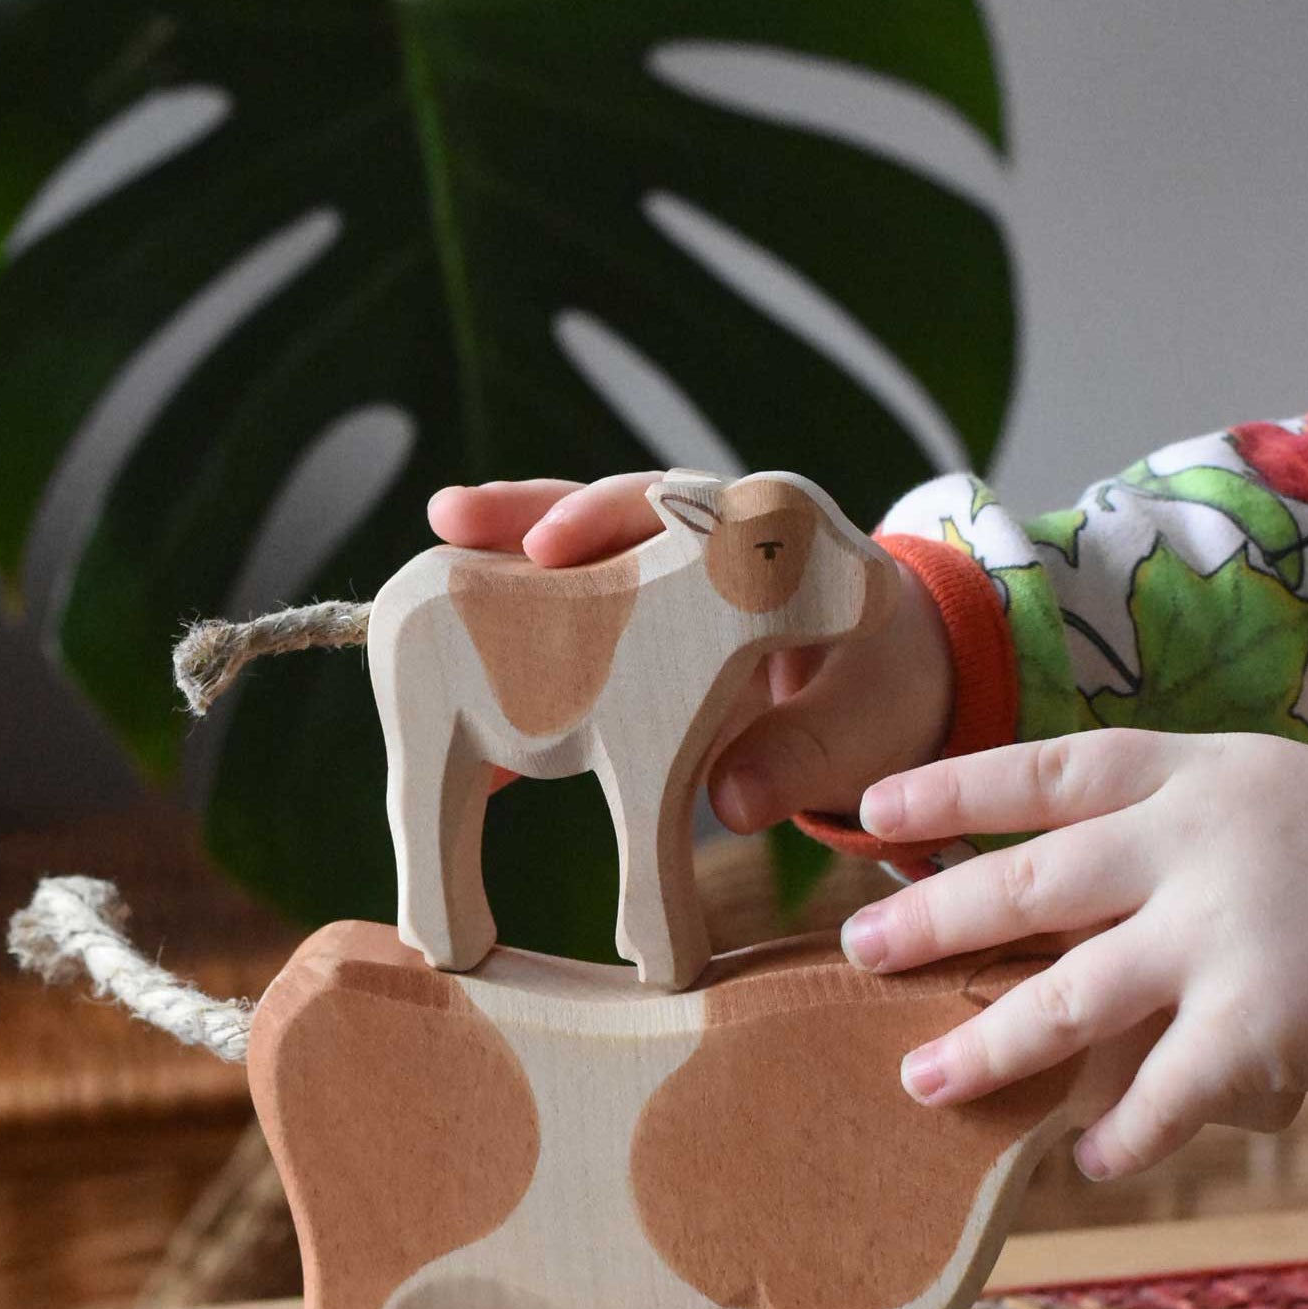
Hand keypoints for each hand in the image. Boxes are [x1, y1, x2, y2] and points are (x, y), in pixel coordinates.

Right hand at [426, 474, 954, 828]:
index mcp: (783, 532)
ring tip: (418, 586)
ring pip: (573, 554)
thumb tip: (727, 804)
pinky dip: (515, 651)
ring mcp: (666, 564)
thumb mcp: (868, 726)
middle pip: (610, 508)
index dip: (617, 517)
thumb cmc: (886, 686)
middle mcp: (712, 526)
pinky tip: (457, 697)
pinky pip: (567, 618)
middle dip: (529, 512)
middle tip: (454, 520)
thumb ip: (805, 756)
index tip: (554, 547)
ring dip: (500, 562)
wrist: (889, 683)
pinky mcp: (637, 609)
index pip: (690, 503)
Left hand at [839, 729, 1307, 1178]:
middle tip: (861, 949)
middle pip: (1032, 884)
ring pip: (1072, 996)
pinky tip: (1082, 1163)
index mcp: (1185, 775)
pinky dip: (1120, 1135)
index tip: (874, 812)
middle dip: (937, 919)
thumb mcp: (1251, 791)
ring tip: (921, 1081)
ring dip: (990, 1046)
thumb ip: (1152, 827)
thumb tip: (1033, 890)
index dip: (952, 789)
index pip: (1044, 771)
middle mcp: (1188, 847)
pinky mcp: (1257, 1025)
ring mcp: (1219, 936)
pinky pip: (1164, 1093)